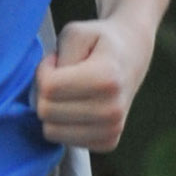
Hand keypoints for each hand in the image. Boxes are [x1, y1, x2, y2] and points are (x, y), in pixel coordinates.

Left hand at [34, 16, 147, 151]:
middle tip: (63, 77)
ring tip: (70, 92)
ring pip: (51, 131)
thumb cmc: (98, 41)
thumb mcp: (75, 33)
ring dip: (53, 110)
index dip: (44, 70)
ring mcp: (113, 130)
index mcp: (106, 79)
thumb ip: (57, 57)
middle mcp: (113, 110)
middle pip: (46, 112)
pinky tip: (78, 107)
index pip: (48, 88)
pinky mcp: (109, 143)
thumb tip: (45, 93)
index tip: (57, 61)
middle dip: (46, 92)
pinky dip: (64, 124)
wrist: (132, 55)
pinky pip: (64, 141)